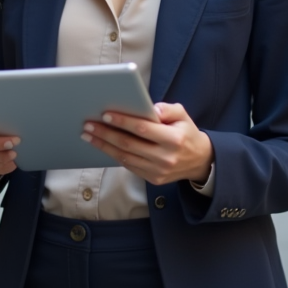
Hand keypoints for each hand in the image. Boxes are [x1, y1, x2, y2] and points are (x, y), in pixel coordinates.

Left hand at [81, 102, 212, 185]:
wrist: (199, 161)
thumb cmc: (186, 133)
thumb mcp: (183, 116)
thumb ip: (168, 109)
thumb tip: (150, 108)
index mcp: (174, 139)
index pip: (144, 129)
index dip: (123, 122)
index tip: (105, 114)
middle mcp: (166, 157)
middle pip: (129, 144)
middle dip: (106, 134)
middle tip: (88, 125)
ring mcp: (159, 171)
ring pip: (125, 157)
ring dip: (104, 146)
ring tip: (88, 135)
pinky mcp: (153, 179)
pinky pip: (129, 166)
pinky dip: (114, 155)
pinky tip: (102, 145)